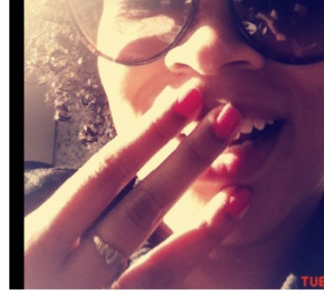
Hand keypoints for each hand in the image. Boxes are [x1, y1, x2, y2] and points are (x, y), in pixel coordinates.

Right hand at [25, 87, 248, 288]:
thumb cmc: (29, 274)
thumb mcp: (38, 238)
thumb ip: (79, 208)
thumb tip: (136, 151)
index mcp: (39, 240)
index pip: (105, 173)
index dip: (151, 133)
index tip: (189, 99)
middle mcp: (64, 273)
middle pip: (140, 208)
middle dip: (189, 159)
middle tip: (228, 118)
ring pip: (159, 266)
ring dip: (206, 227)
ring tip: (240, 193)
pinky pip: (163, 292)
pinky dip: (193, 268)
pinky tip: (220, 244)